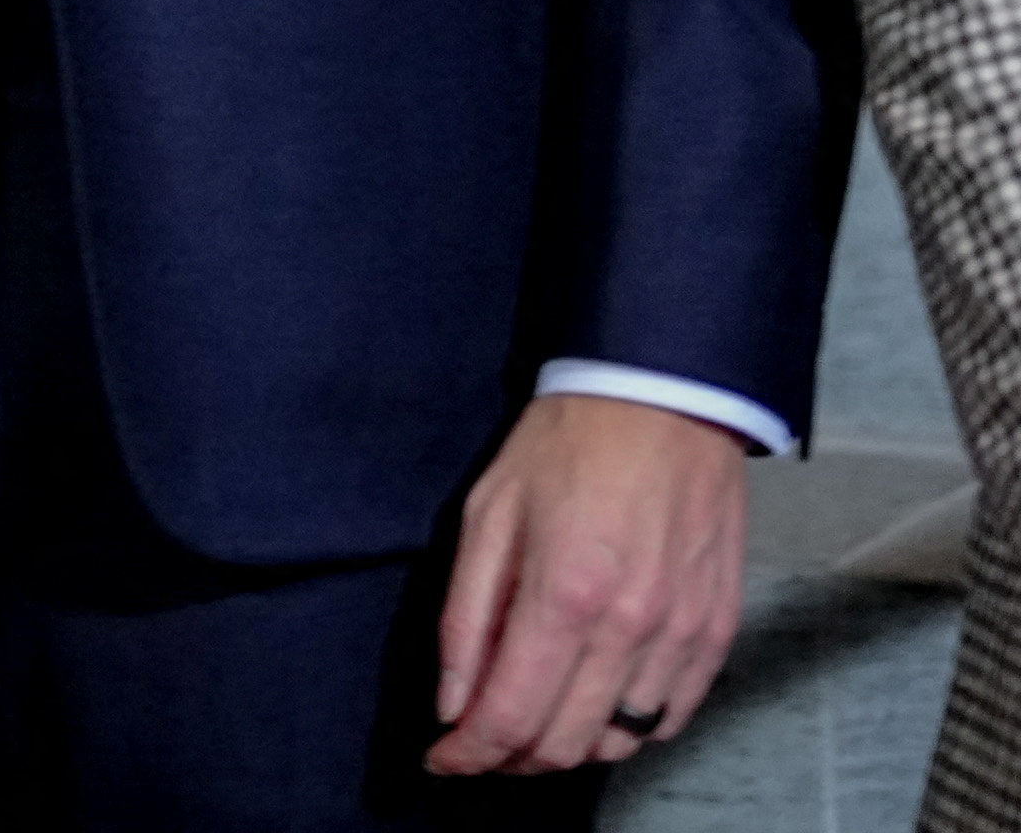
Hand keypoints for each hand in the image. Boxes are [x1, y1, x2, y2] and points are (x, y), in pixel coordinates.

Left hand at [429, 389, 747, 775]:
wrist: (664, 400)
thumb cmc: (566, 445)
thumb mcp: (487, 515)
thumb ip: (466, 616)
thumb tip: (454, 700)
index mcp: (565, 596)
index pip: (511, 716)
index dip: (469, 753)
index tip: (442, 759)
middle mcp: (632, 629)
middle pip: (566, 743)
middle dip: (510, 758)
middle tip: (478, 742)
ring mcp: (684, 636)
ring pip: (621, 741)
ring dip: (568, 746)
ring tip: (531, 718)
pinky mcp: (717, 632)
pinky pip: (672, 716)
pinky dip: (629, 728)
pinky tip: (595, 704)